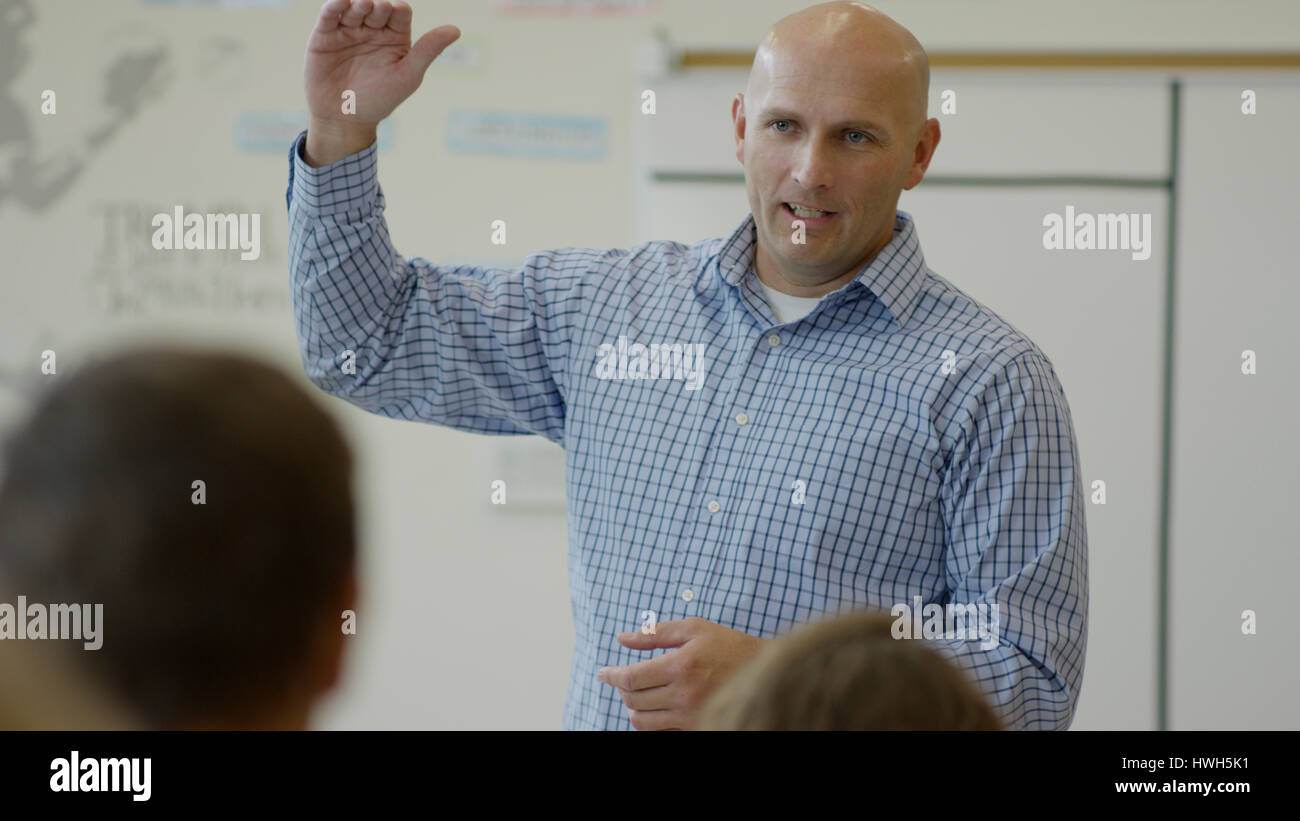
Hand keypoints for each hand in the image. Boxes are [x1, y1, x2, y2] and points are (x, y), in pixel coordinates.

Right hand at [303, 0, 459, 162]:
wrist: (343, 119)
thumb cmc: (380, 100)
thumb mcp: (407, 75)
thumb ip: (428, 50)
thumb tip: (456, 29)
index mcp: (395, 37)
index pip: (399, 12)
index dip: (398, 8)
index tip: (396, 12)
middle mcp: (372, 30)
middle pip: (377, 5)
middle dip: (378, 4)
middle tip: (377, 9)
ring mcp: (349, 30)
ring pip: (354, 5)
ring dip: (359, 2)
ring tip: (363, 6)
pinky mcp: (325, 34)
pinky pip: (330, 13)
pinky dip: (335, 5)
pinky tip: (341, 3)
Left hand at [596, 617, 766, 729]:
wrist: (765, 672)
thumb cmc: (728, 645)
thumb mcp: (694, 629)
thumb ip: (655, 633)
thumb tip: (623, 638)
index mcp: (680, 665)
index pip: (631, 678)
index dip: (611, 676)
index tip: (602, 673)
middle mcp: (684, 694)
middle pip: (634, 700)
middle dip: (623, 689)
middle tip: (622, 679)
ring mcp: (691, 715)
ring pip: (642, 721)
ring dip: (633, 708)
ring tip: (637, 695)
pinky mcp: (697, 727)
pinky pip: (660, 731)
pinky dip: (650, 721)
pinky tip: (654, 707)